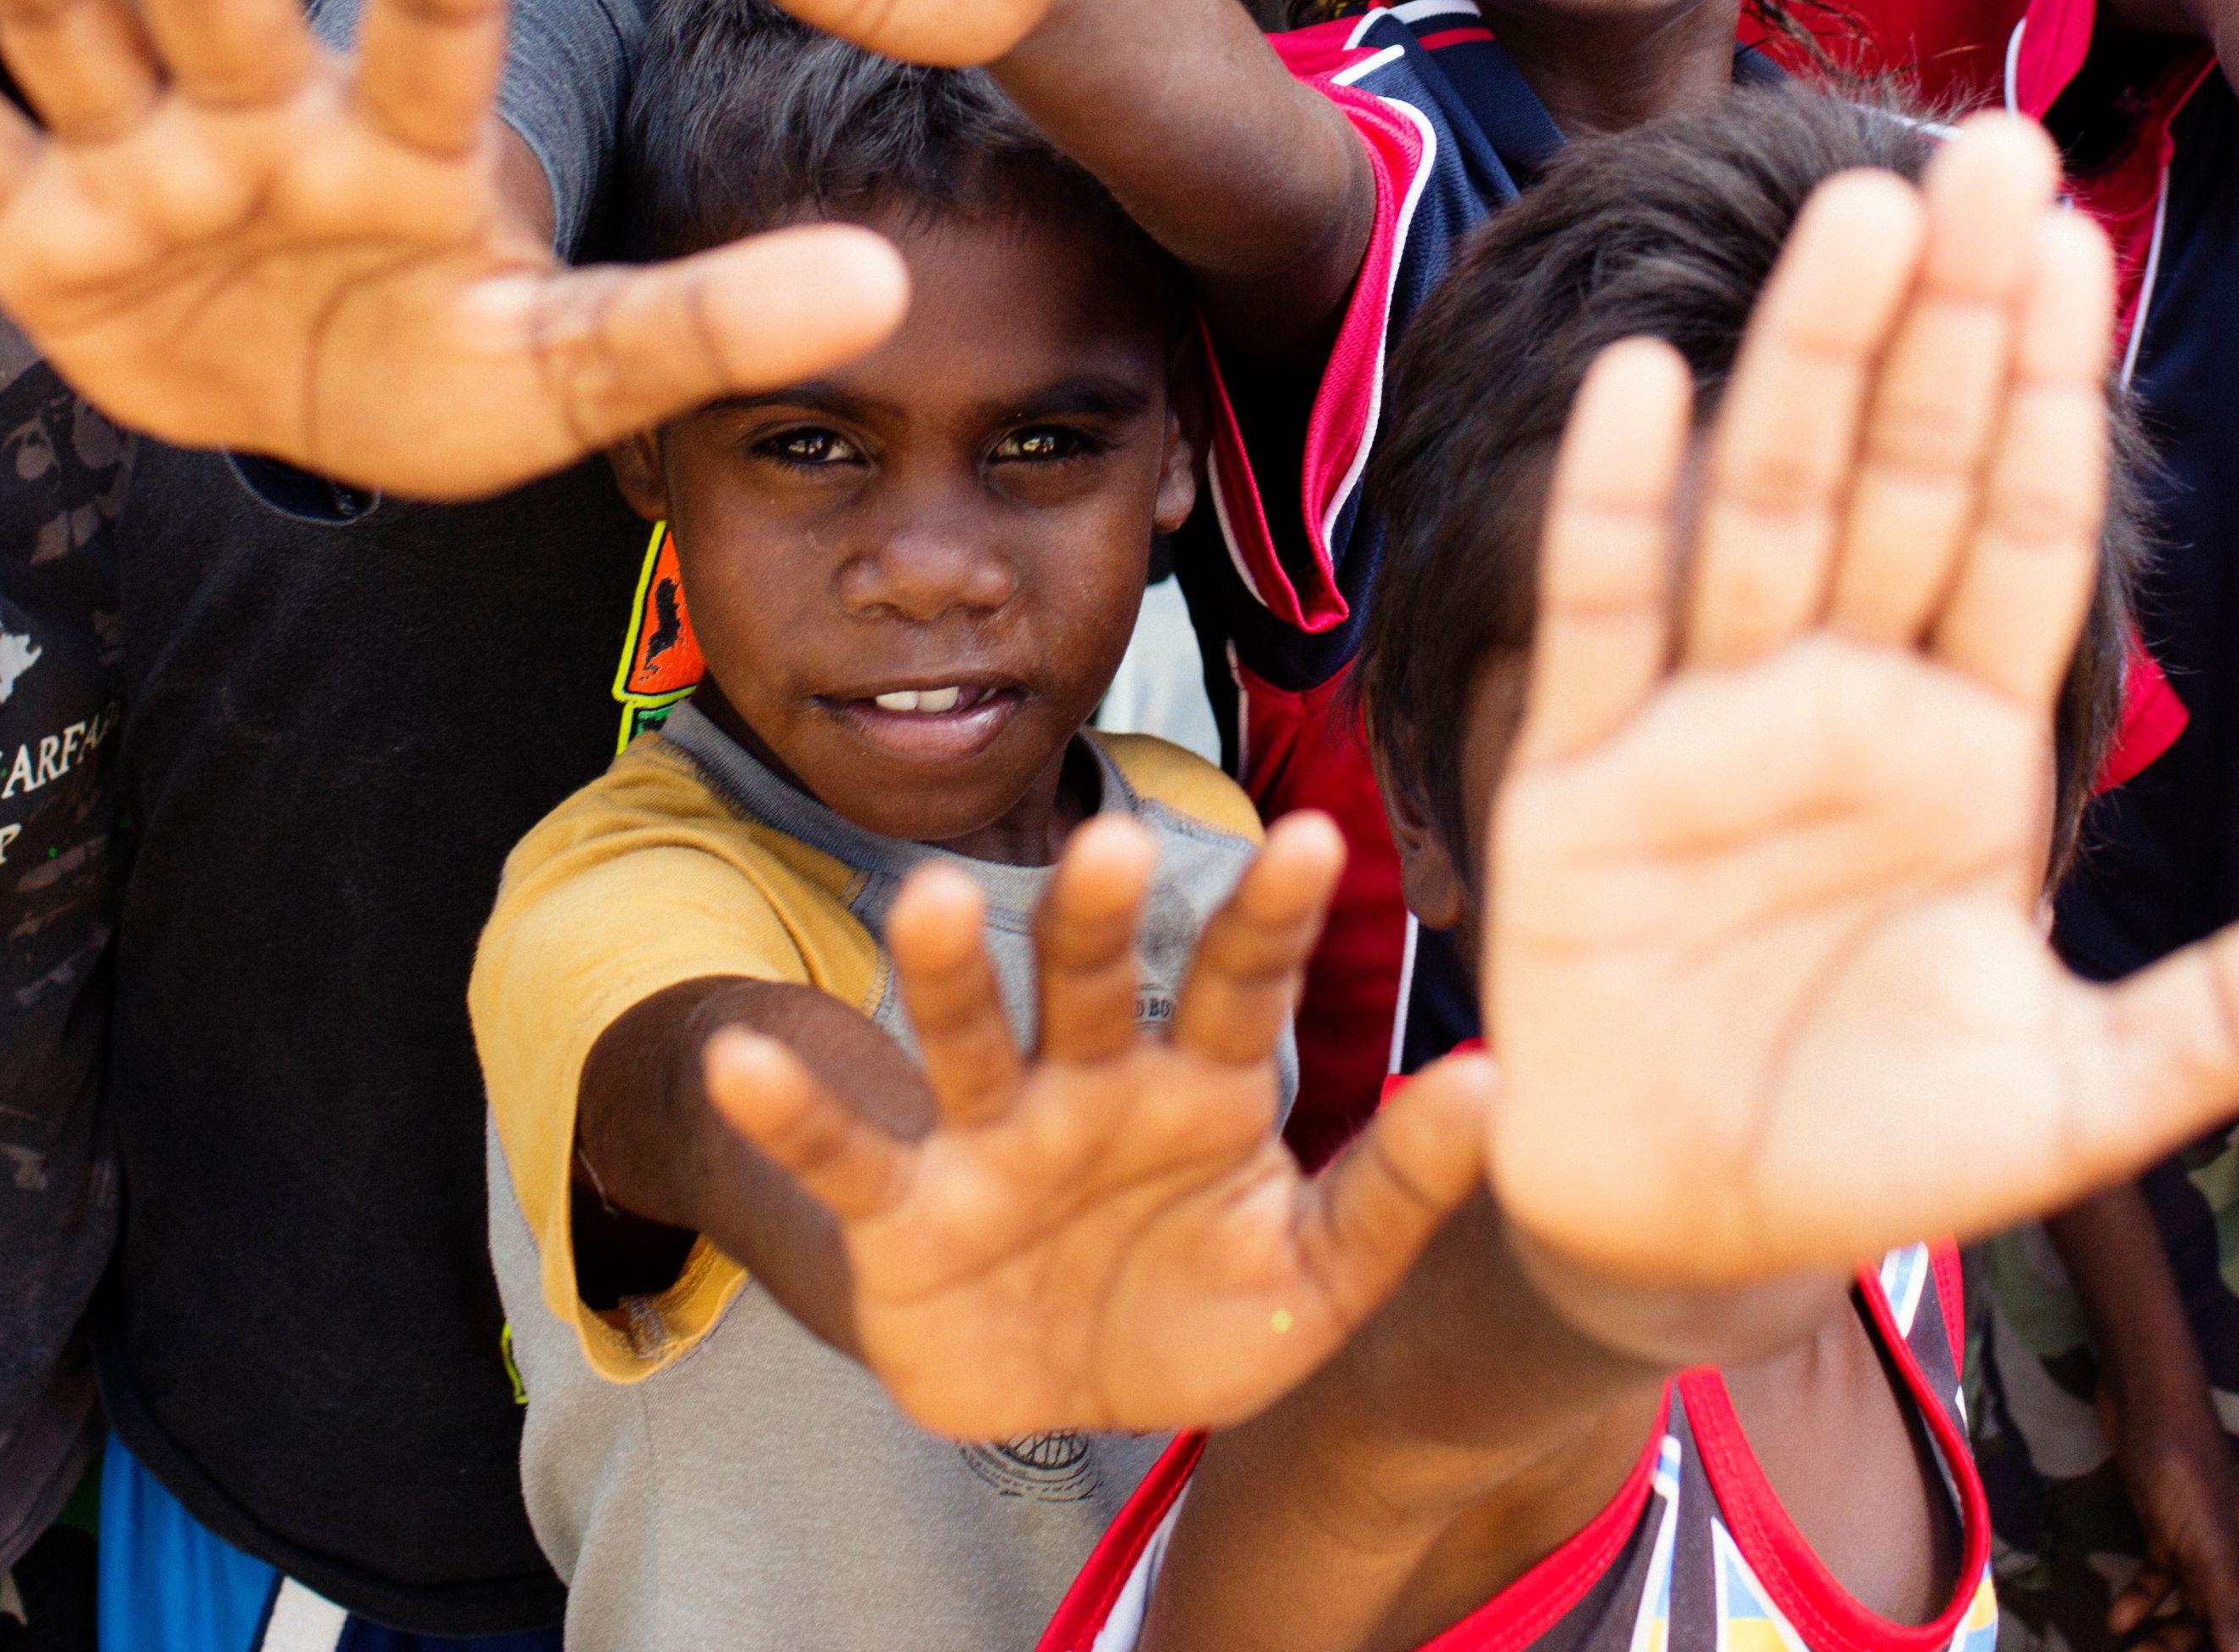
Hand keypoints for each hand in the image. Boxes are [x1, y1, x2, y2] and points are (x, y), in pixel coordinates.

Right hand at [0, 0, 908, 500]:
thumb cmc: (458, 370)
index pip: (444, 9)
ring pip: (63, 24)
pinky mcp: (38, 224)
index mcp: (412, 141)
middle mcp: (266, 112)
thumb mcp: (581, 372)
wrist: (322, 408)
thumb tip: (884, 291)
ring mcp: (142, 157)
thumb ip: (707, 324)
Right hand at [703, 808, 1491, 1439]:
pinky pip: (846, 1155)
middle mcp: (1090, 1083)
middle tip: (1112, 836)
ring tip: (932, 896)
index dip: (1270, 917)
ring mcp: (991, 1138)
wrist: (1070, 1402)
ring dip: (947, 969)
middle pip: (1092, 982)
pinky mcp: (906, 1210)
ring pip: (966, 1035)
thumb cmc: (1199, 1310)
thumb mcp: (1318, 1276)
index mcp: (1202, 1086)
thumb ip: (1400, 1187)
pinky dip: (792, 1113)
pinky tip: (740, 1060)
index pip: (1240, 983)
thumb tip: (1498, 1082)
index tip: (1314, 841)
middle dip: (1097, 914)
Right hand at [1478, 115, 2238, 1290]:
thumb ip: (2226, 1021)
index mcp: (1964, 748)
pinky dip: (1618, 502)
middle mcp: (1837, 699)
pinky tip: (1651, 379)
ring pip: (1765, 506)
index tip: (2084, 252)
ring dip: (1810, 365)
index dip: (2050, 407)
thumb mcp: (2075, 1102)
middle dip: (1950, 324)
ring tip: (1861, 217)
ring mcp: (1704, 723)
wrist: (1689, 1230)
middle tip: (1995, 151)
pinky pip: (1600, 614)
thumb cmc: (1880, 1147)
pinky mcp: (1576, 775)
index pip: (2021, 542)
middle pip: (1904, 478)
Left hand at [2105, 1385, 2238, 1651]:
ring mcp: (2199, 1550)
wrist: (2147, 1404)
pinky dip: (2140, 1603)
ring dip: (2165, 1639)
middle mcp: (2235, 1570)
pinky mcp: (2166, 1532)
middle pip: (2225, 1635)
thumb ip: (2231, 1610)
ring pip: (2190, 1613)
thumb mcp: (2210, 1549)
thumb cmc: (2186, 1474)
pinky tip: (2116, 1620)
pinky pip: (2159, 1582)